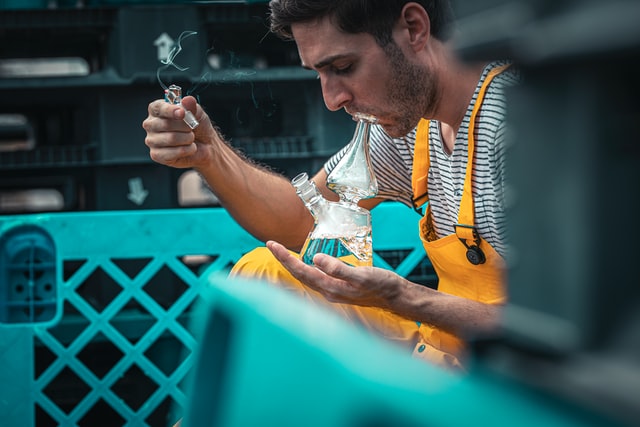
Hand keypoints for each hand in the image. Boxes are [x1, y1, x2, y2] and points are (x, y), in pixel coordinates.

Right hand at [142, 96, 218, 168]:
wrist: (206, 146)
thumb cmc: (198, 127)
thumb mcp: (198, 113)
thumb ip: (192, 106)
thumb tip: (187, 100)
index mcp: (157, 110)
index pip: (157, 108)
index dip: (170, 110)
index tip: (182, 113)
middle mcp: (151, 124)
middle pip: (165, 124)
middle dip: (184, 127)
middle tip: (192, 128)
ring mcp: (151, 140)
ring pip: (170, 138)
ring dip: (187, 139)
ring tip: (191, 138)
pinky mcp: (156, 155)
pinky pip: (171, 153)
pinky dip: (186, 150)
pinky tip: (189, 148)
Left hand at [266, 240, 404, 309]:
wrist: (395, 297)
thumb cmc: (381, 286)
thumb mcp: (362, 275)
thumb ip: (339, 269)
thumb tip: (316, 259)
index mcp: (329, 288)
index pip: (301, 271)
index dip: (285, 258)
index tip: (272, 244)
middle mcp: (327, 291)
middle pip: (299, 274)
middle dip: (284, 259)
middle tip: (271, 244)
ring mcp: (332, 291)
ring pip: (306, 276)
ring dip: (293, 264)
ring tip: (282, 252)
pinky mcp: (338, 288)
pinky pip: (315, 276)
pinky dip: (306, 267)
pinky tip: (307, 262)